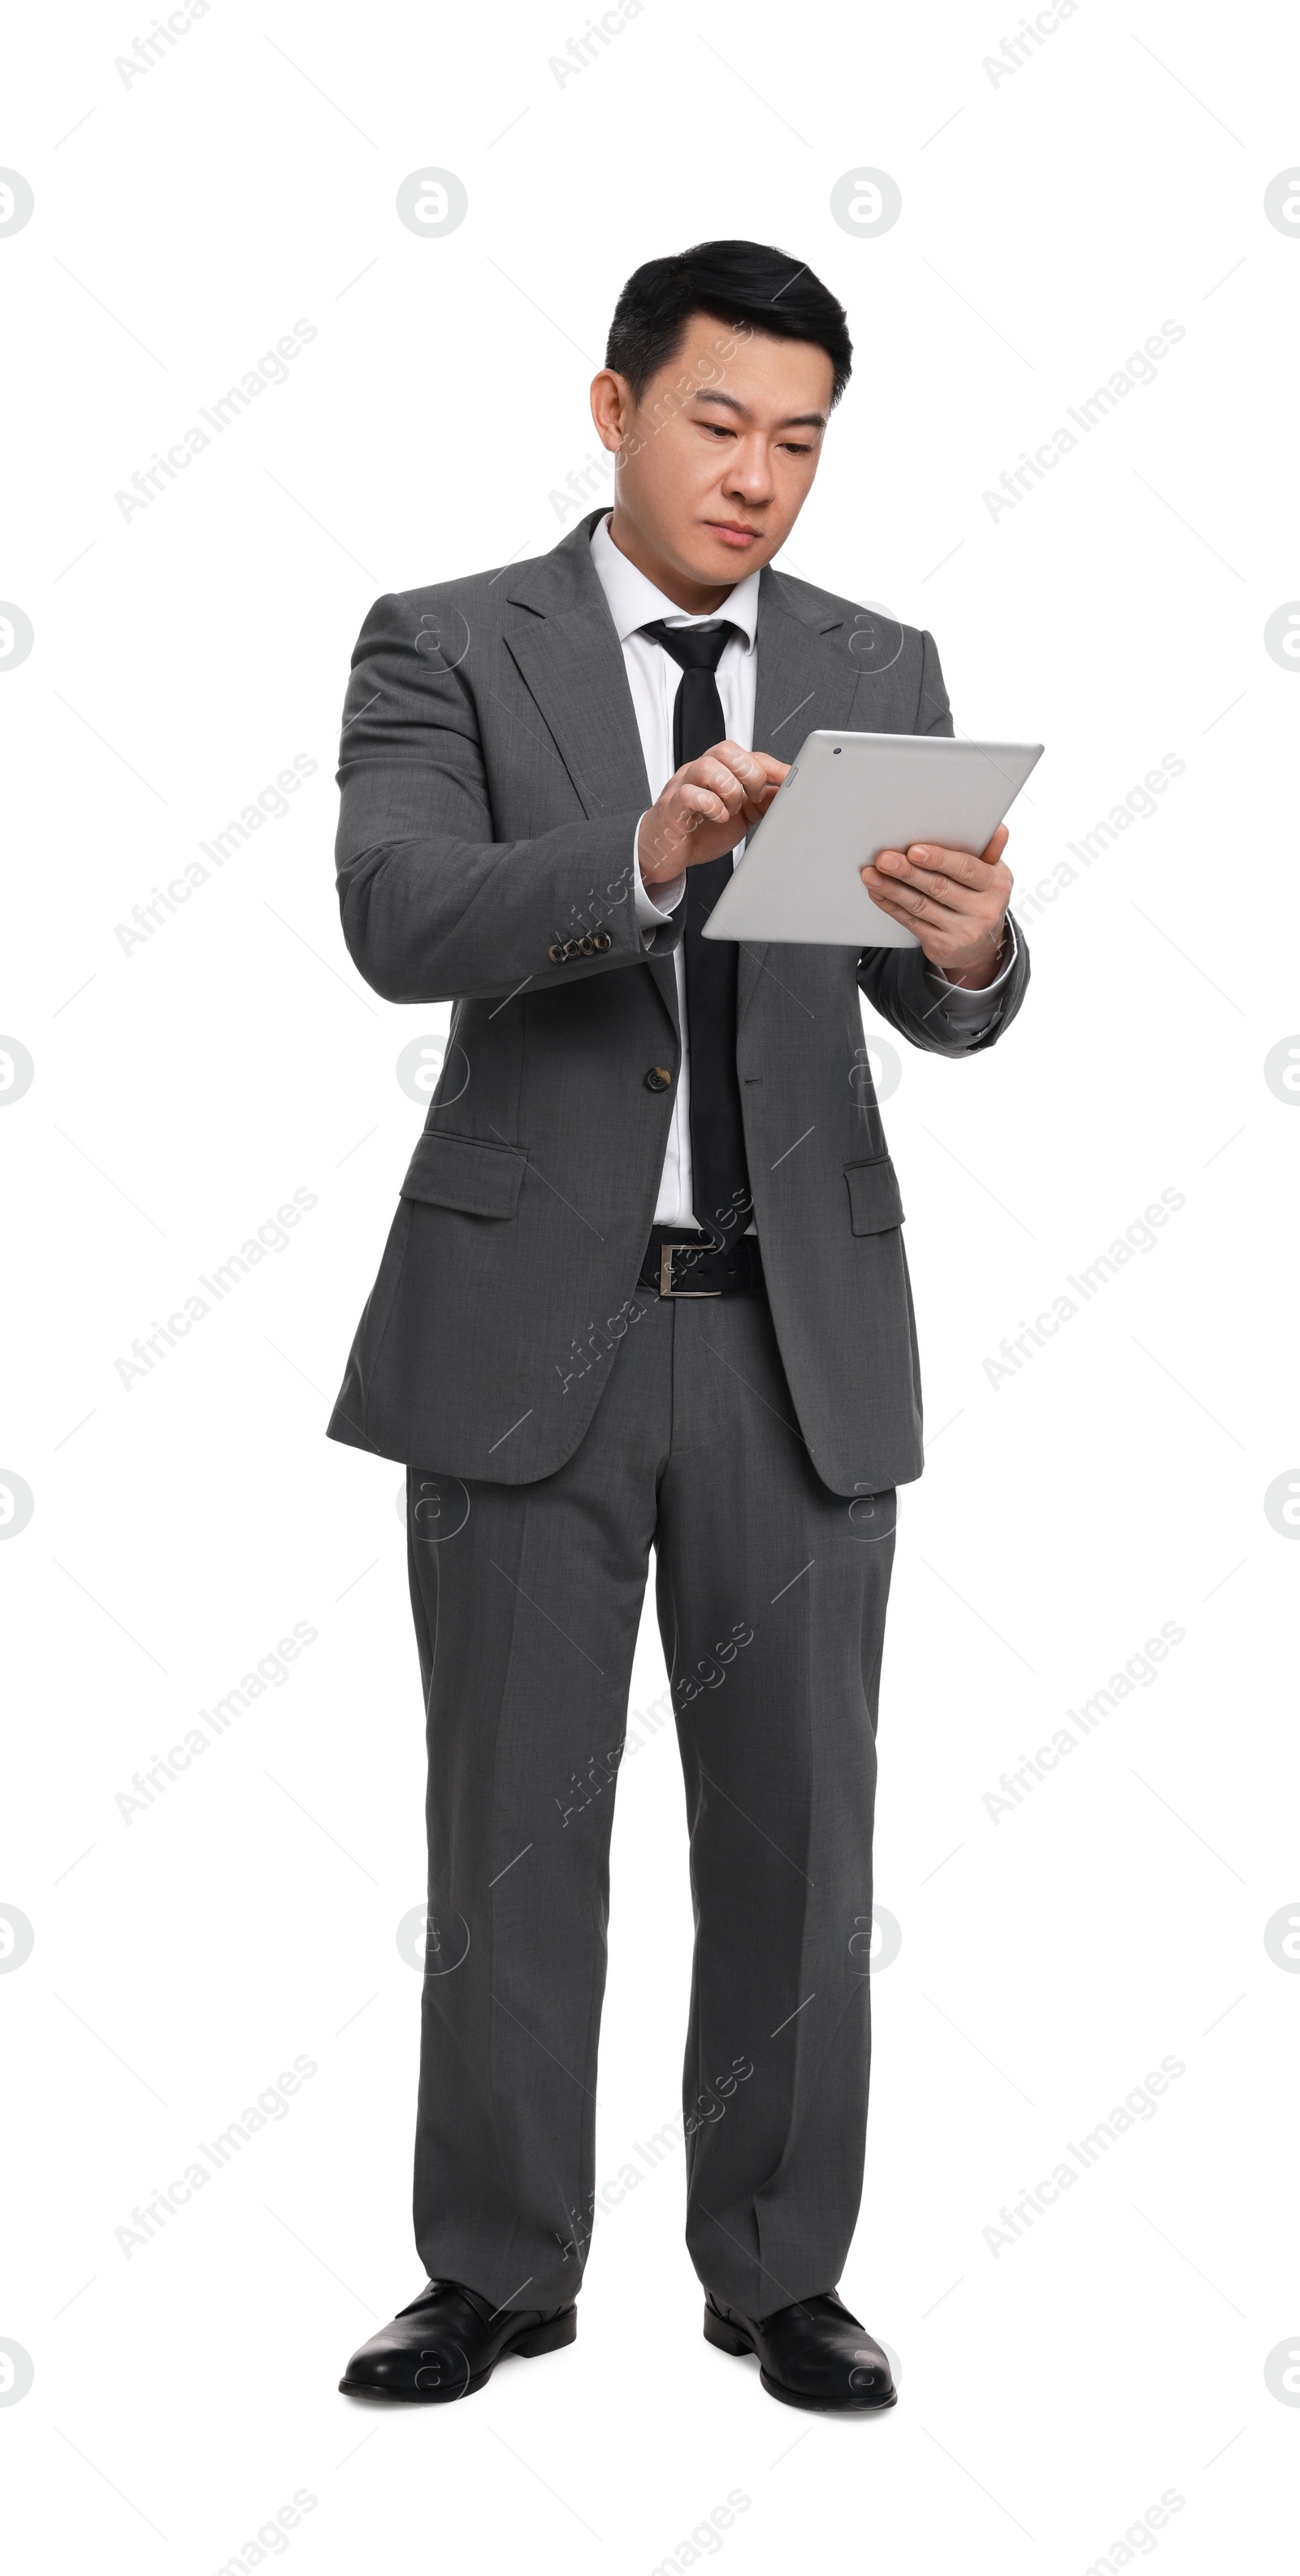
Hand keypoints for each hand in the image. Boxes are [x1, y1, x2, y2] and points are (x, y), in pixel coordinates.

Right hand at [638, 741, 787, 884]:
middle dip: (749, 774)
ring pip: (707, 767)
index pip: (748, 755)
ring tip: (732, 810)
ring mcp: (683, 786)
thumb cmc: (698, 830)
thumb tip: (789, 794)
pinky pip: (690, 793)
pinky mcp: (672, 807)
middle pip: (726, 750)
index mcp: (719, 771)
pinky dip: (711, 805)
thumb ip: (761, 803)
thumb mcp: (740, 816)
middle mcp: (699, 773)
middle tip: (754, 797)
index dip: (772, 766)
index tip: (792, 780)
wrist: (664, 852)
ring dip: (729, 790)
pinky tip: (718, 818)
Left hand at [861, 825, 1012, 985]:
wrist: (982, 946)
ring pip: (921, 906)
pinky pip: (912, 922)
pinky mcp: (943, 946)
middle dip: (908, 872)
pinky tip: (878, 893)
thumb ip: (991, 851)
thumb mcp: (993, 874)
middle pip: (939, 887)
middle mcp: (983, 910)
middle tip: (885, 859)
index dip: (939, 859)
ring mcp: (963, 932)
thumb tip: (998, 828)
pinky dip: (892, 906)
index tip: (914, 850)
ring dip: (892, 888)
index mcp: (996, 885)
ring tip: (872, 875)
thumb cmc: (982, 898)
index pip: (965, 869)